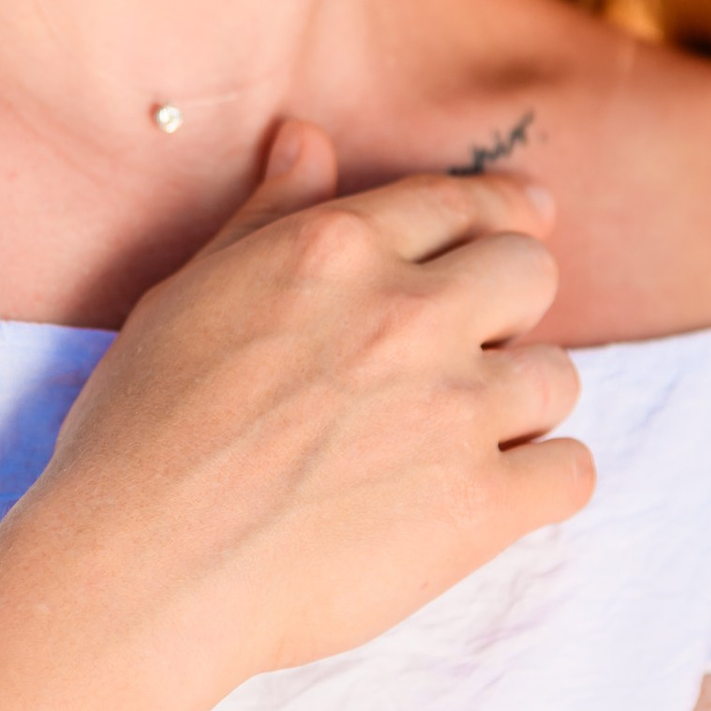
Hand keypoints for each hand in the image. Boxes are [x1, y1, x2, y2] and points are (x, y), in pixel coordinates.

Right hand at [34, 119, 593, 689]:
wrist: (140, 570)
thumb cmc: (139, 436)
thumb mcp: (187, 295)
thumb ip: (267, 216)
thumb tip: (308, 140)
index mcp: (336, 251)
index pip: (458, 203)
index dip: (498, 214)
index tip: (519, 228)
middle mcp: (408, 314)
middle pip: (530, 274)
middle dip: (511, 306)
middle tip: (470, 351)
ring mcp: (453, 409)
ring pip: (559, 378)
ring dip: (521, 404)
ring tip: (461, 438)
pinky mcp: (478, 506)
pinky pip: (571, 474)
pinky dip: (542, 484)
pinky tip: (490, 497)